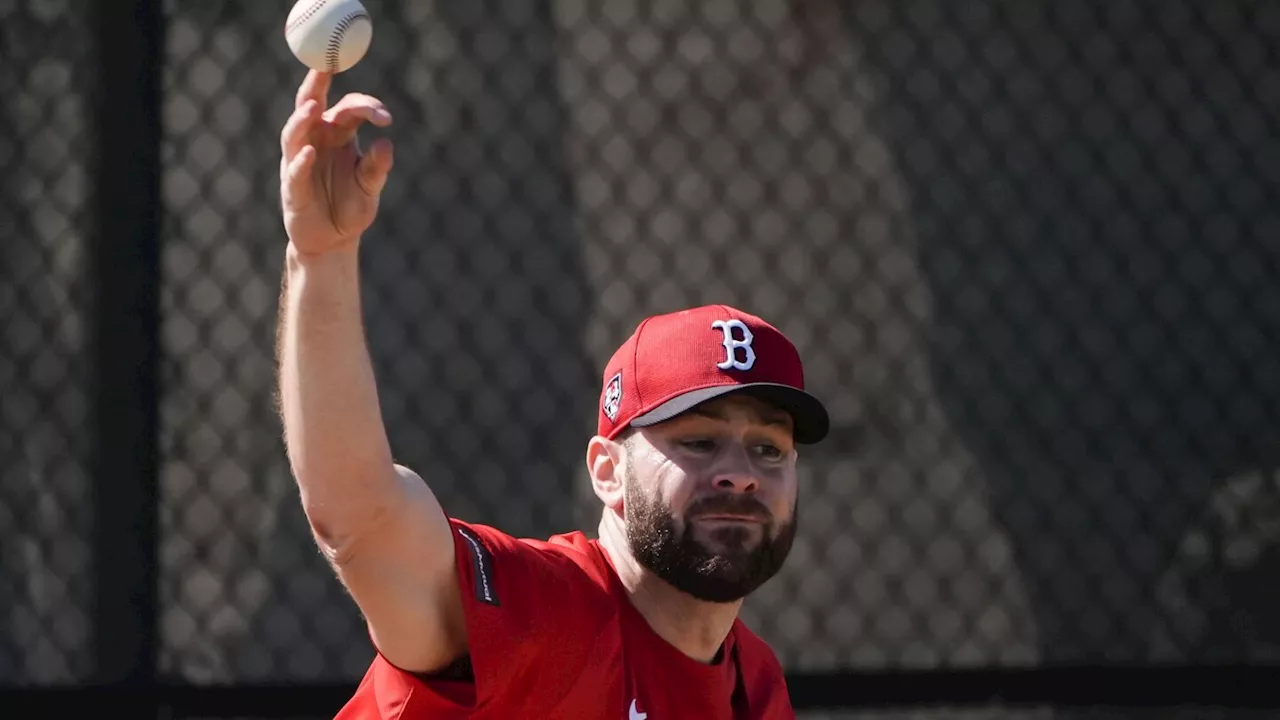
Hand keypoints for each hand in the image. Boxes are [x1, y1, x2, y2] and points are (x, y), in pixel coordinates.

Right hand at [280, 70, 394, 254]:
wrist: (333, 241)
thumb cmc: (350, 207)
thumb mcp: (370, 187)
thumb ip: (377, 167)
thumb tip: (385, 143)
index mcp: (337, 135)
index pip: (348, 109)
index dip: (365, 107)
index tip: (386, 117)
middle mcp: (315, 141)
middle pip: (310, 105)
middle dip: (316, 84)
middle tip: (325, 65)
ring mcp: (299, 162)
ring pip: (295, 133)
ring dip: (303, 119)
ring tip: (315, 106)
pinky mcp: (293, 188)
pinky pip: (294, 171)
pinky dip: (301, 161)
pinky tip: (309, 153)